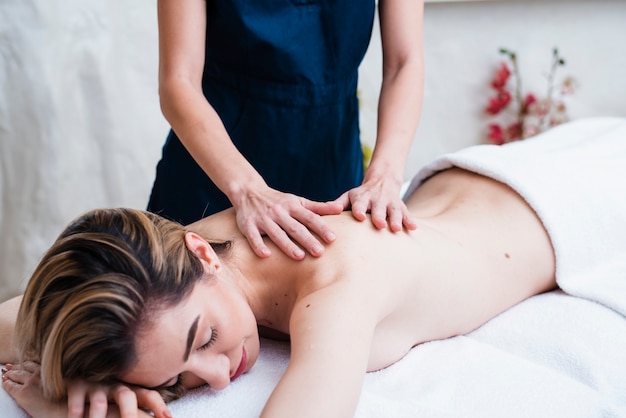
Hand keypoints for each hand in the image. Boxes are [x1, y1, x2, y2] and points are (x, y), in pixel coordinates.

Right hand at [2, 362, 168, 417]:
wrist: (75, 382)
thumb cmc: (104, 398)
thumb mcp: (121, 403)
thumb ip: (137, 409)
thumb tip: (164, 416)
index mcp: (131, 390)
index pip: (149, 395)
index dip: (159, 405)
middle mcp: (115, 386)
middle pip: (126, 397)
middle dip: (130, 414)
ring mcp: (96, 385)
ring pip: (100, 402)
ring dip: (99, 416)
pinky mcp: (76, 385)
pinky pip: (76, 398)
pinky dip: (76, 411)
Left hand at [2, 362, 65, 417]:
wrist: (66, 410)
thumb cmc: (69, 400)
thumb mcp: (69, 382)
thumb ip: (58, 376)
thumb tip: (54, 375)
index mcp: (51, 370)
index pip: (34, 364)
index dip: (27, 364)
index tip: (22, 364)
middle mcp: (40, 373)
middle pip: (24, 367)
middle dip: (17, 367)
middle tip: (10, 367)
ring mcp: (31, 382)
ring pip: (16, 375)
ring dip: (10, 374)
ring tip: (6, 374)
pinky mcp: (24, 392)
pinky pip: (10, 386)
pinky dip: (6, 383)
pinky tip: (5, 383)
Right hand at [233, 187, 342, 259]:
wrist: (248, 192)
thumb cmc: (279, 201)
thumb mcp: (298, 201)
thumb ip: (319, 207)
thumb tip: (341, 208)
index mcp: (292, 206)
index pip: (310, 218)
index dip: (321, 228)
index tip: (332, 238)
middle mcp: (279, 212)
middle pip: (295, 228)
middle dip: (307, 240)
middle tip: (320, 253)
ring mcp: (263, 219)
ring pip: (276, 233)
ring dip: (287, 245)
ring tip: (299, 256)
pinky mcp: (248, 225)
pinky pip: (253, 237)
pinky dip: (258, 245)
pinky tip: (266, 255)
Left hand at [334, 176, 416, 231]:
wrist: (382, 181)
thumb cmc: (360, 196)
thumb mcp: (349, 197)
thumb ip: (337, 204)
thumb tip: (322, 212)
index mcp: (362, 198)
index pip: (359, 203)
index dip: (359, 209)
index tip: (359, 215)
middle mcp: (377, 199)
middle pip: (378, 208)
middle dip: (379, 215)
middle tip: (379, 224)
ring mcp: (390, 203)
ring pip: (394, 211)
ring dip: (396, 219)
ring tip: (396, 229)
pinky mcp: (400, 206)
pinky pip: (406, 213)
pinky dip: (409, 220)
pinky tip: (413, 228)